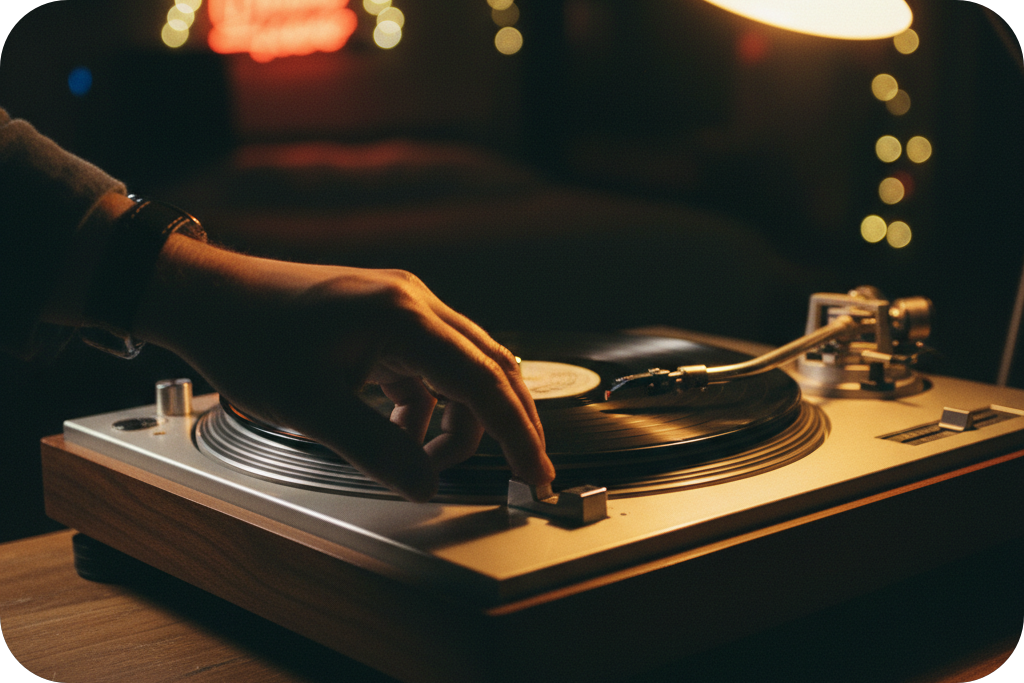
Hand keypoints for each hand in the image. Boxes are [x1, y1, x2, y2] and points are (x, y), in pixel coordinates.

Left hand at [134, 234, 553, 500]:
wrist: (208, 296)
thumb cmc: (248, 336)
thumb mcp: (310, 405)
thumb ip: (375, 448)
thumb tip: (425, 484)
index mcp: (404, 317)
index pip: (484, 381)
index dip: (517, 433)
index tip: (535, 473)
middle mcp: (415, 304)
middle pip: (490, 369)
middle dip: (507, 425)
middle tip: (520, 472)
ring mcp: (402, 308)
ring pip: (462, 370)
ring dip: (459, 420)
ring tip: (427, 461)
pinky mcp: (386, 321)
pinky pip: (429, 369)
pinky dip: (427, 407)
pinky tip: (401, 432)